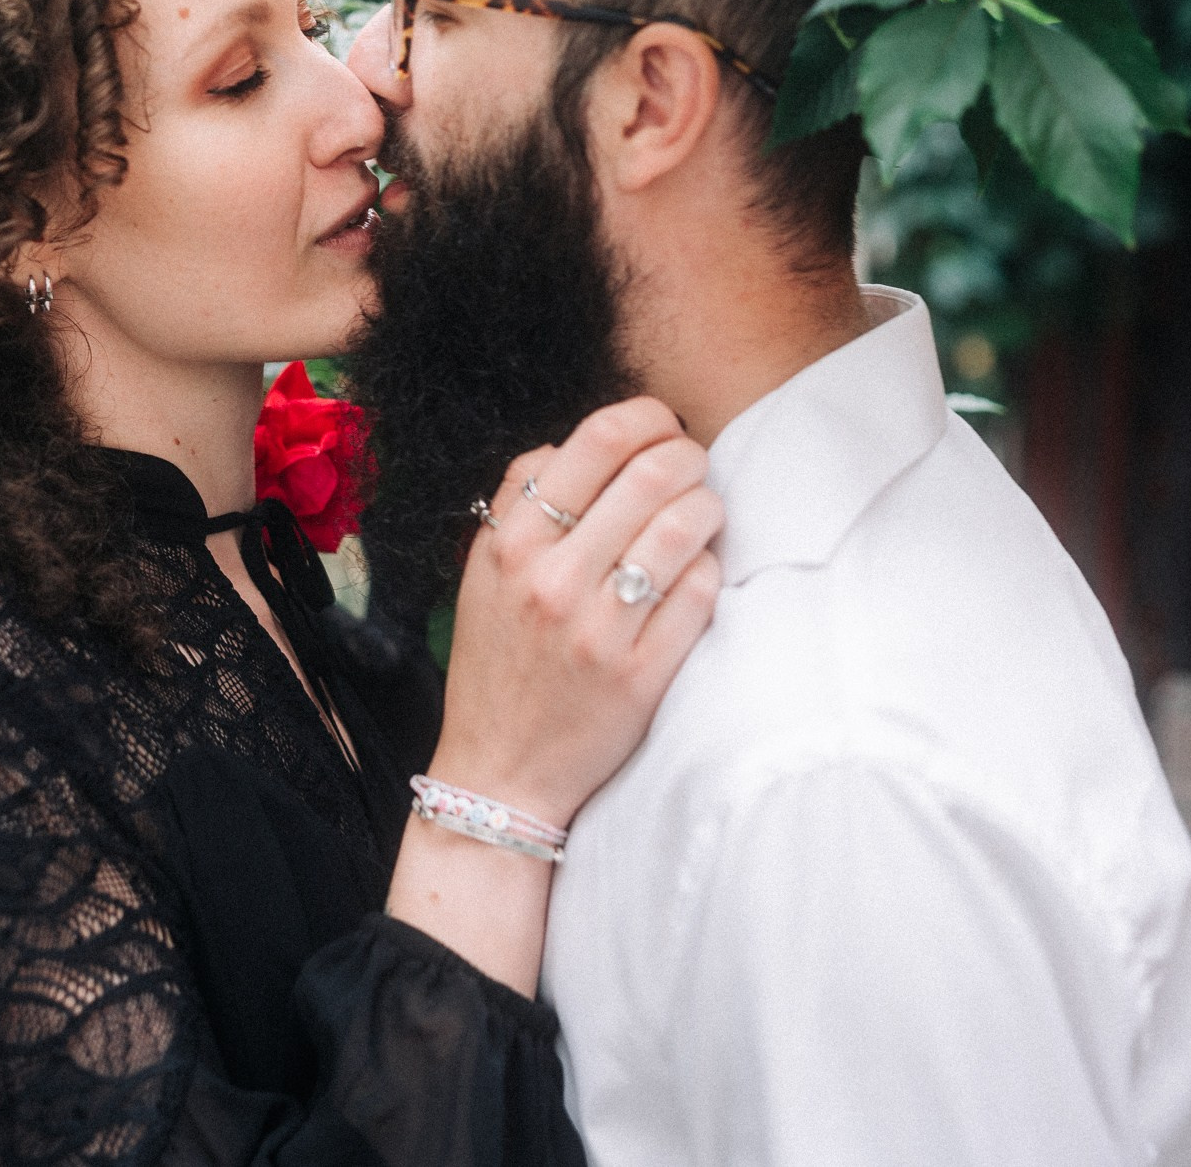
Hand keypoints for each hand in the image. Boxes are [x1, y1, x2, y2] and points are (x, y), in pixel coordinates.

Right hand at [426, 396, 723, 830]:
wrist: (499, 772)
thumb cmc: (498, 662)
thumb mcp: (482, 574)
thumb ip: (519, 504)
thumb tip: (580, 444)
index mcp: (510, 545)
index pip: (594, 440)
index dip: (644, 418)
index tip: (659, 429)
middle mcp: (552, 581)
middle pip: (650, 471)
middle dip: (687, 455)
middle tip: (692, 467)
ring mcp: (599, 630)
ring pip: (685, 524)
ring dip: (707, 507)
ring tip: (701, 515)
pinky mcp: (642, 675)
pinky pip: (700, 590)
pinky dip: (708, 569)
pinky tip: (694, 573)